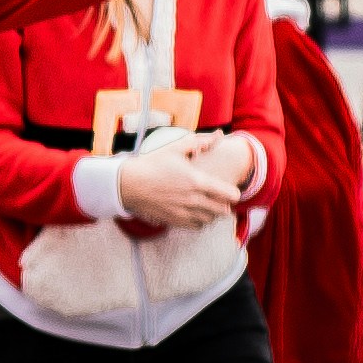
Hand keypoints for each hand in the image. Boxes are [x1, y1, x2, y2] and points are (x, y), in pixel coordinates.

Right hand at [112, 136, 243, 229]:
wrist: (128, 184)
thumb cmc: (152, 164)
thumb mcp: (175, 148)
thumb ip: (198, 142)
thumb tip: (217, 135)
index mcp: (197, 181)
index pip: (230, 195)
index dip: (233, 192)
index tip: (228, 188)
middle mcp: (193, 200)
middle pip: (224, 210)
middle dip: (225, 204)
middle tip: (220, 197)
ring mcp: (184, 212)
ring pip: (211, 220)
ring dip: (213, 213)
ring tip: (208, 204)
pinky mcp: (174, 221)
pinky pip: (197, 226)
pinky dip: (201, 221)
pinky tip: (196, 212)